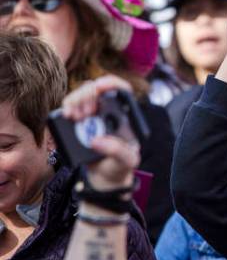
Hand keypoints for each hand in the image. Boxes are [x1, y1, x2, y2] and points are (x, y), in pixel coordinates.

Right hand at [59, 76, 140, 190]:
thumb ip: (117, 151)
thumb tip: (97, 141)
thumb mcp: (126, 161)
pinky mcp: (79, 121)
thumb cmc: (120, 166)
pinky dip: (67, 107)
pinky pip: (71, 107)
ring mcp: (93, 115)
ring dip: (75, 100)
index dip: (111, 83)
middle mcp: (109, 111)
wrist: (105, 176)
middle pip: (97, 90)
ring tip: (74, 116)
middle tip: (85, 111)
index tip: (99, 86)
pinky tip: (67, 115)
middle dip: (87, 95)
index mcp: (126, 116)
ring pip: (82, 95)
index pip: (122, 90)